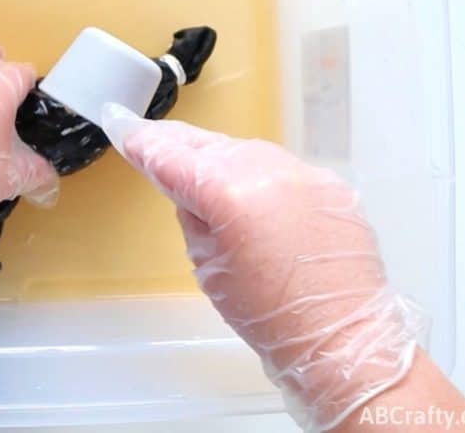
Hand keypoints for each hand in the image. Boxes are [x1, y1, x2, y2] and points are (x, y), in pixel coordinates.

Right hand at [102, 105, 425, 431]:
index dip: (143, 143)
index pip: (173, 158)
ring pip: (248, 153)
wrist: (343, 339)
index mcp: (231, 193)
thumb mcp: (209, 268)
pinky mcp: (332, 186)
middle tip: (151, 139)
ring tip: (198, 166)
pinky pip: (283, 170)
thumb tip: (191, 194)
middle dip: (178, 144)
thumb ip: (195, 219)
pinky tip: (251, 193)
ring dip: (220, 158)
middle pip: (210, 146)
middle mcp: (269, 171)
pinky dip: (261, 177)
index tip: (122, 125)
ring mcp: (305, 175)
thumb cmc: (269, 316)